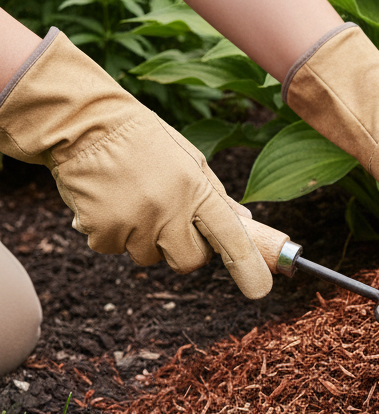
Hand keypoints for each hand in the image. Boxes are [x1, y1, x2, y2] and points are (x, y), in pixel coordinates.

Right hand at [0, 29, 271, 297]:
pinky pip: (115, 249)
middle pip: (189, 261)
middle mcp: (169, 210)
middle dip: (187, 251)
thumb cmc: (142, 139)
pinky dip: (113, 233)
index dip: (248, 266)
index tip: (260, 289)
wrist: (83, 124)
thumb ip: (214, 194)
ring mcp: (134, 223)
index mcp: (196, 189)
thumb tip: (243, 221)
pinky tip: (109, 202)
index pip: (230, 237)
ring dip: (146, 239)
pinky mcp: (101, 231)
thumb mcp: (189, 158)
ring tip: (133, 200)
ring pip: (149, 257)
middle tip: (174, 224)